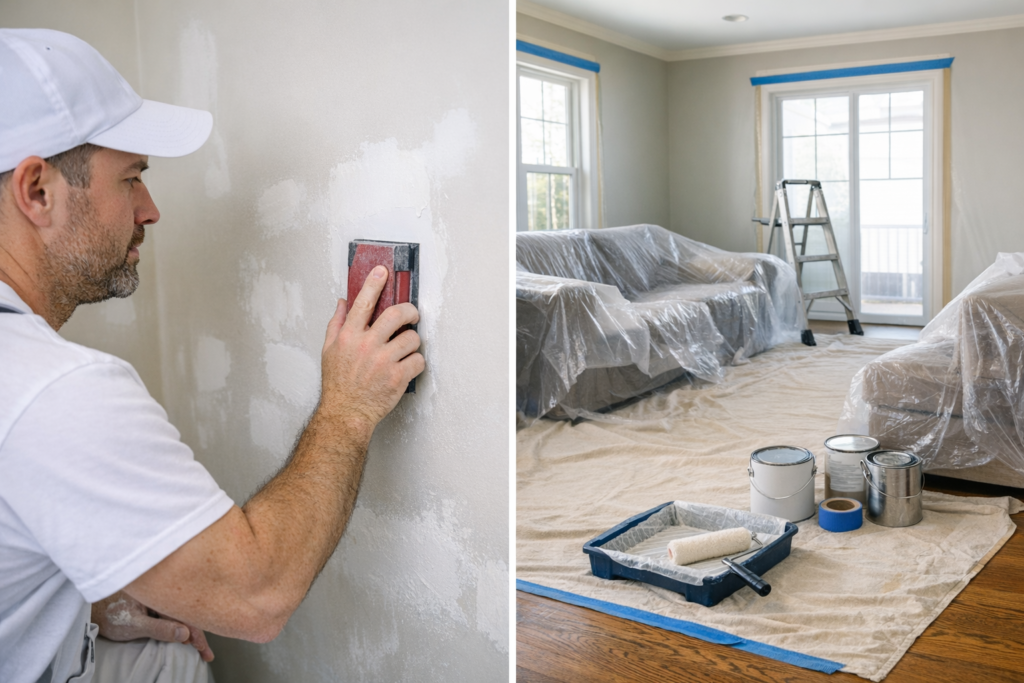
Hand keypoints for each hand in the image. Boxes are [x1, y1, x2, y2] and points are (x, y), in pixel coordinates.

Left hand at [92, 592, 213, 661]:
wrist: (94, 611)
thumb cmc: (110, 615)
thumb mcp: (134, 624)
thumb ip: (159, 628)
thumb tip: (185, 633)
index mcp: (161, 594)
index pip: (185, 614)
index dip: (196, 632)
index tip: (202, 649)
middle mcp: (163, 595)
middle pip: (187, 615)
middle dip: (198, 634)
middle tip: (206, 654)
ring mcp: (160, 601)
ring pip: (181, 616)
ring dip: (191, 632)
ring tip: (199, 648)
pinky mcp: (156, 607)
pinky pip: (174, 616)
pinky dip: (181, 628)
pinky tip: (185, 636)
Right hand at [320, 266, 424, 432]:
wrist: (346, 413)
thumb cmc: (338, 384)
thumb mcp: (329, 350)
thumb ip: (336, 323)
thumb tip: (343, 302)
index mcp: (349, 336)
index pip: (364, 302)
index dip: (374, 283)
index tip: (383, 271)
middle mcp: (367, 345)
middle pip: (397, 314)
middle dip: (410, 311)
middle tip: (412, 316)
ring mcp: (384, 361)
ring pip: (412, 339)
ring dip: (412, 343)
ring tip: (404, 351)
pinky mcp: (398, 377)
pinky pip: (419, 360)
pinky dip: (416, 363)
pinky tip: (407, 367)